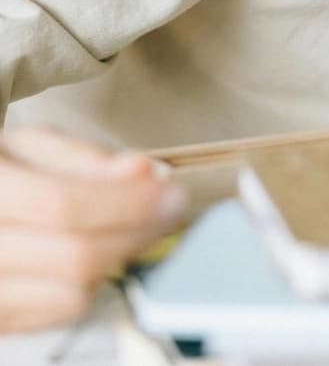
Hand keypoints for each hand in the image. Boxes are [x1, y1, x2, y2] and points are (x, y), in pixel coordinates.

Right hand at [0, 126, 185, 331]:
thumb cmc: (2, 175)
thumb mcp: (32, 148)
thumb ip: (88, 158)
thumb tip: (145, 171)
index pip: (63, 207)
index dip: (129, 203)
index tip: (172, 195)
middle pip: (75, 257)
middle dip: (139, 233)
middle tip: (170, 211)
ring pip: (74, 293)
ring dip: (118, 259)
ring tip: (130, 229)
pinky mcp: (0, 320)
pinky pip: (62, 312)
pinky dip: (94, 284)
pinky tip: (98, 253)